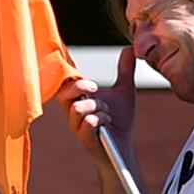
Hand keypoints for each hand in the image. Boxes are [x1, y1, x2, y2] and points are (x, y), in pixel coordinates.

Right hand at [56, 46, 137, 162]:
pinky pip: (88, 122)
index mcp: (79, 99)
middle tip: (95, 87)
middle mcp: (73, 112)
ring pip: (77, 108)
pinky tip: (108, 123)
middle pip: (63, 94)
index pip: (65, 84)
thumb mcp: (124, 91)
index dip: (68, 76)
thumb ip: (125, 70)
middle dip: (79, 87)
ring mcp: (77, 126)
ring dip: (96, 106)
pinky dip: (101, 118)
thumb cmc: (120, 120)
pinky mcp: (84, 139)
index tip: (81, 73)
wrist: (123, 145)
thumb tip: (130, 48)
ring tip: (107, 111)